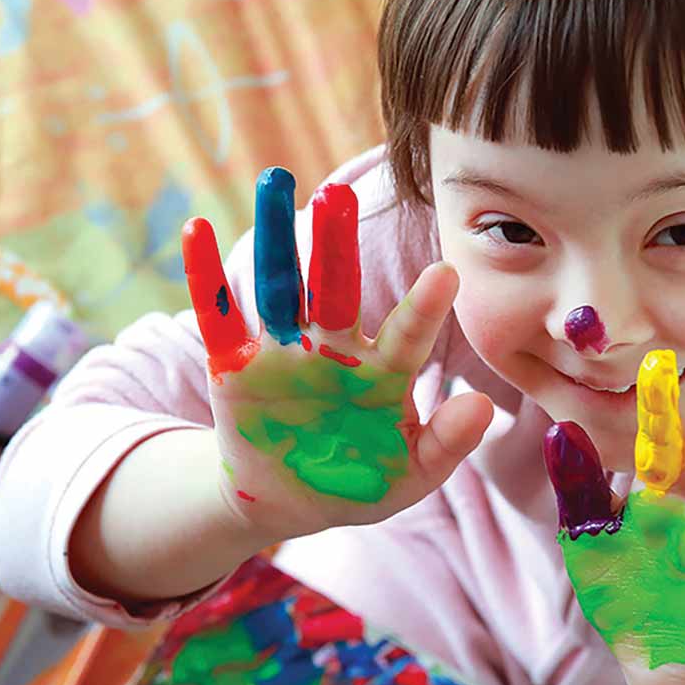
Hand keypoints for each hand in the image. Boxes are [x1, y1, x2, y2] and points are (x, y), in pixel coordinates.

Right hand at [182, 167, 492, 540]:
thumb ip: (447, 443)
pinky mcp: (236, 367)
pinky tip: (197, 231)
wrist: (290, 501)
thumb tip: (486, 406)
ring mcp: (285, 353)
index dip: (425, 307)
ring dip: (275, 238)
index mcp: (383, 372)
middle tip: (338, 195)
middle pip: (337, 288)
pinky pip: (220, 318)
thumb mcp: (410, 475)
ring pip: (280, 286)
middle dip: (336, 244)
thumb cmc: (361, 481)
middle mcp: (335, 349)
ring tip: (275, 183)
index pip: (408, 334)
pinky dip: (206, 278)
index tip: (447, 273)